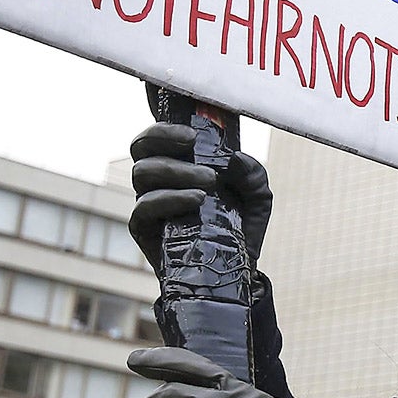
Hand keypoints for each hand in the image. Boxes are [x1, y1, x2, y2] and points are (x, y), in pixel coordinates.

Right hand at [127, 123, 272, 268]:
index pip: (157, 136)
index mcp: (177, 163)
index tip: (193, 133)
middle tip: (194, 144)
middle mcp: (157, 180)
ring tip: (208, 182)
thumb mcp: (256, 198)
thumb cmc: (239, 226)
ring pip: (142, 172)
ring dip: (175, 170)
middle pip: (140, 146)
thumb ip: (252, 174)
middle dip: (164, 139)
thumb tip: (236, 157)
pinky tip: (196, 200)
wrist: (233, 270)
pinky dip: (170, 198)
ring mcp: (147, 203)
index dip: (165, 127)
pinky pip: (144, 206)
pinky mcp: (143, 228)